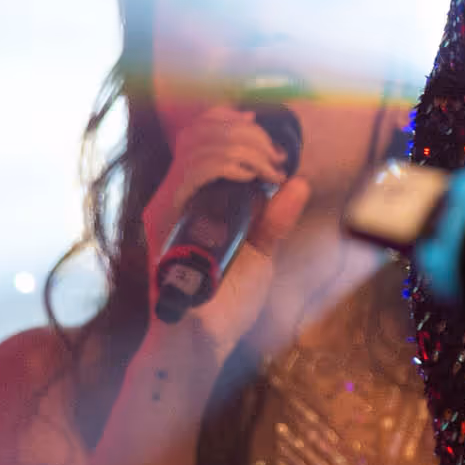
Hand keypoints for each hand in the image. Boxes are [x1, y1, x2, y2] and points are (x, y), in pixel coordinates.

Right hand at [138, 105, 309, 357]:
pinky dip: (229, 165)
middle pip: (200, 134)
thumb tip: (298, 183)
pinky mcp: (167, 221)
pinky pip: (192, 174)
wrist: (201, 341)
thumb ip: (275, 219)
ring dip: (243, 148)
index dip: (230, 122)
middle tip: (276, 159)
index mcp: (190, 199)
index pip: (199, 137)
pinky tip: (253, 177)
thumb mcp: (259, 252)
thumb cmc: (224, 301)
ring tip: (269, 170)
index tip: (266, 134)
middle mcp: (172, 197)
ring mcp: (166, 208)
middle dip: (247, 136)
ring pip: (199, 147)